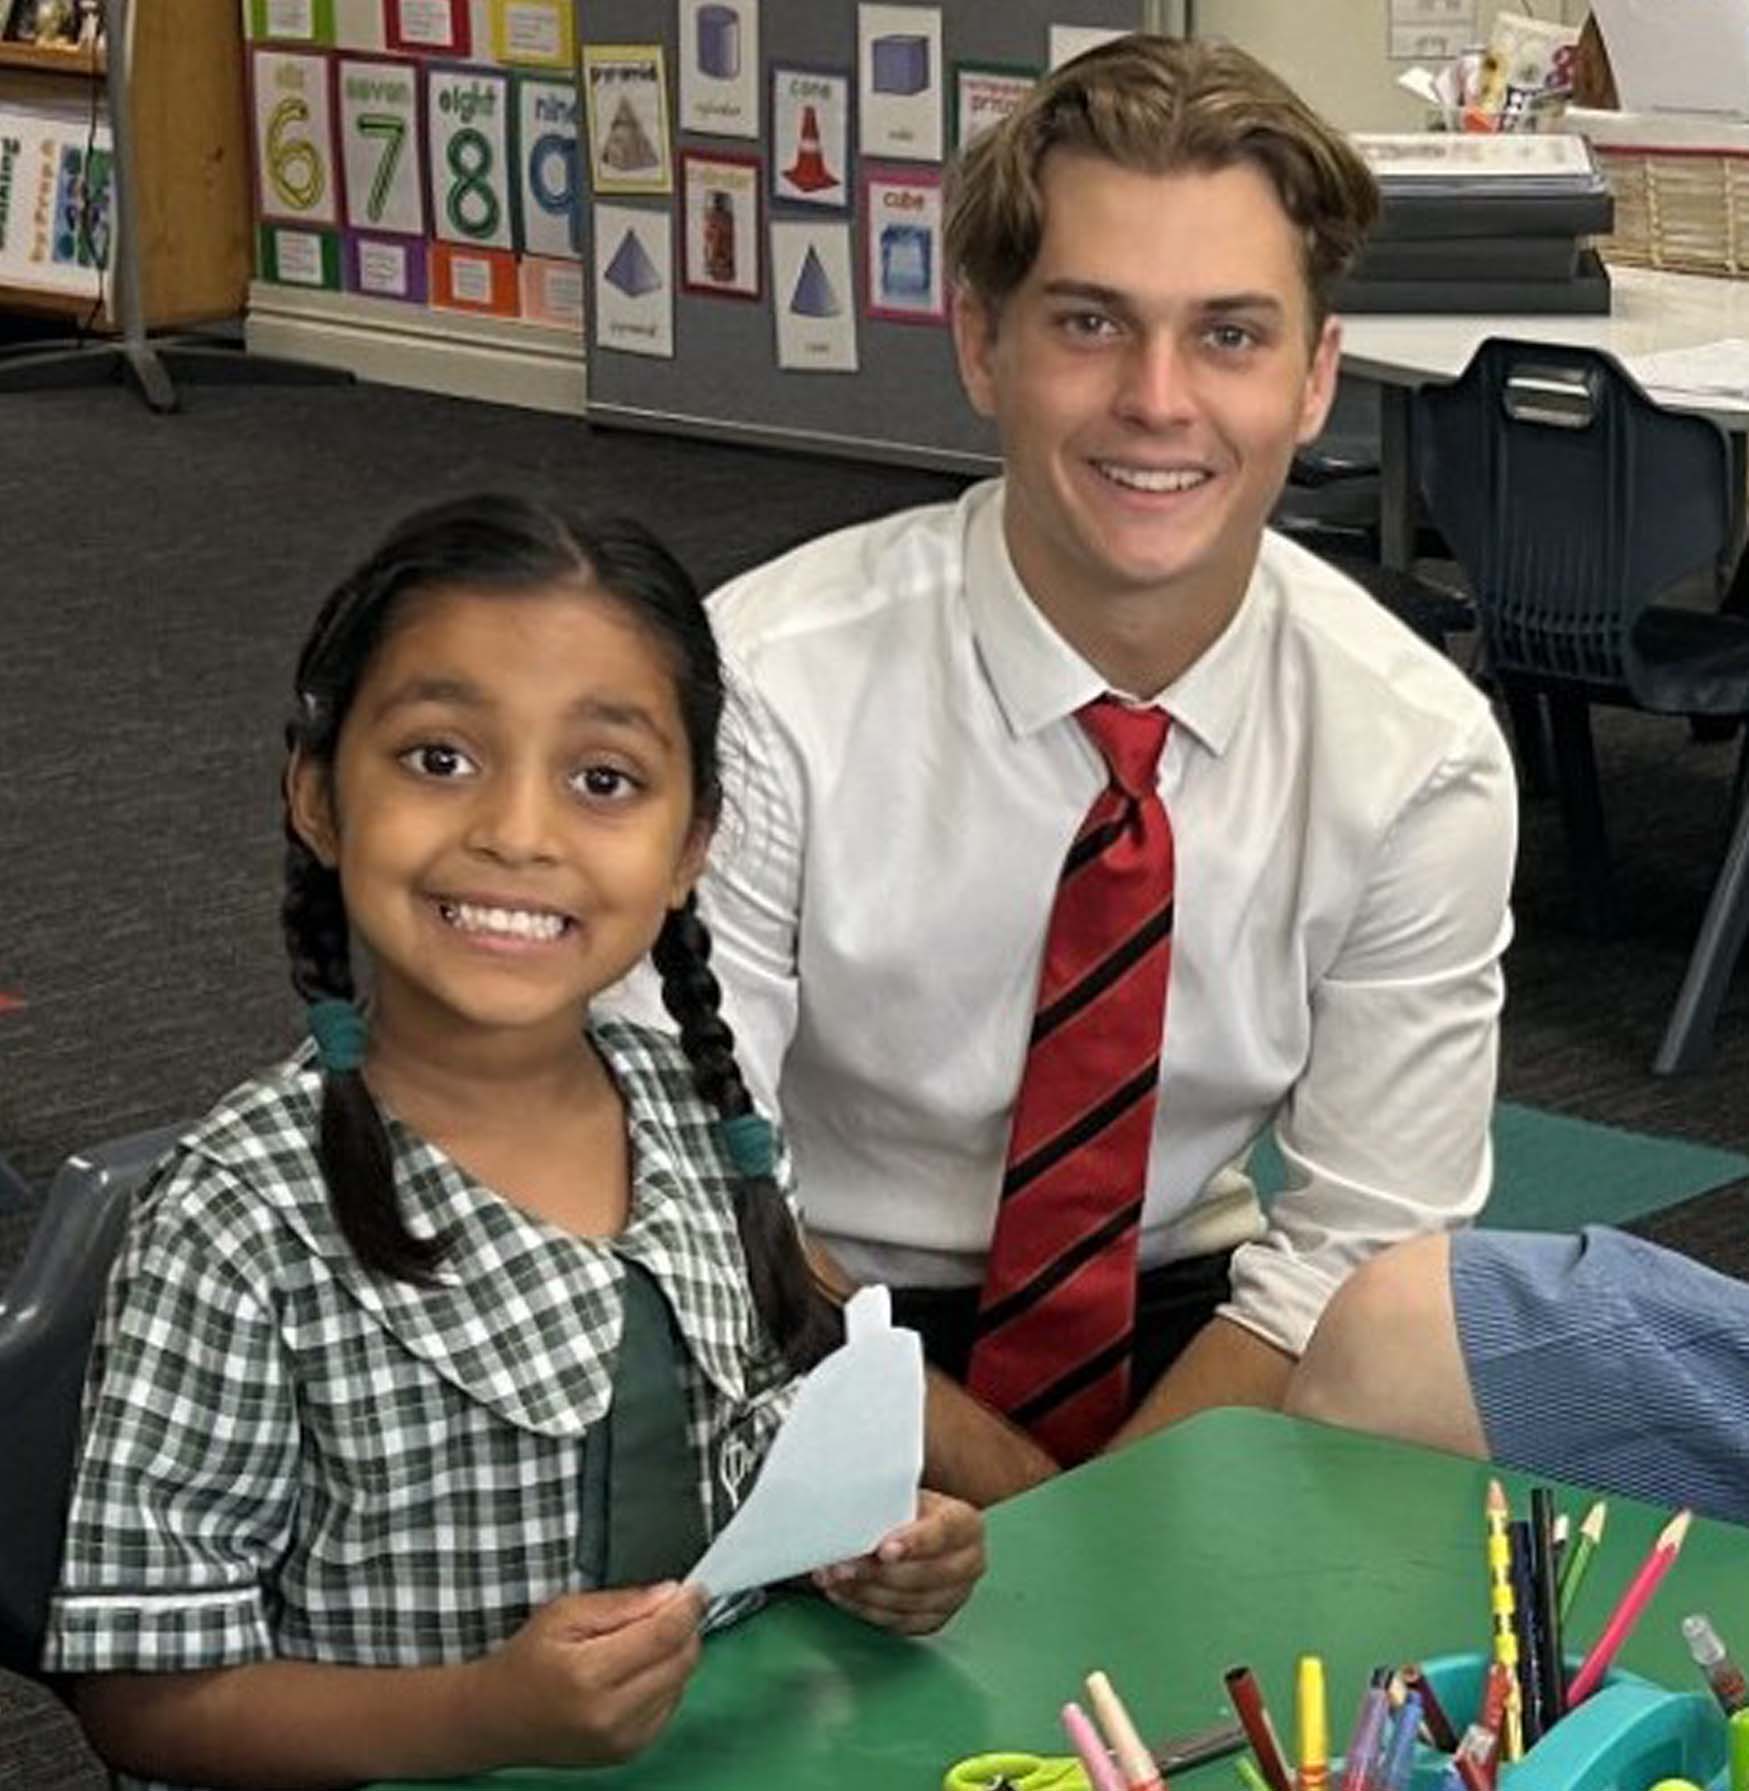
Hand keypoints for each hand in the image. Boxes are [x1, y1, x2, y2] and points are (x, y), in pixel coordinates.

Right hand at [474, 1581, 705, 1766]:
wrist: (496, 1719)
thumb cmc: (527, 1660)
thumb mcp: (565, 1612)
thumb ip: (622, 1603)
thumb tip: (669, 1594)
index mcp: (590, 1673)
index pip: (664, 1635)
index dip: (687, 1607)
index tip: (695, 1588)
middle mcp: (610, 1714)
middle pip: (681, 1662)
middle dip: (685, 1628)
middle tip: (670, 1607)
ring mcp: (621, 1740)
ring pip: (681, 1684)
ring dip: (675, 1655)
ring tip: (642, 1641)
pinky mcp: (627, 1753)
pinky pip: (669, 1707)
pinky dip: (665, 1682)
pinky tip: (638, 1671)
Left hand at [812, 1490, 985, 1635]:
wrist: (919, 1529)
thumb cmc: (908, 1508)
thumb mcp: (904, 1493)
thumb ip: (887, 1501)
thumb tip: (847, 1505)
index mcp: (966, 1524)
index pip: (943, 1533)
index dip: (913, 1543)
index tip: (882, 1550)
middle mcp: (969, 1563)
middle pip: (924, 1576)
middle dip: (876, 1574)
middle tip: (840, 1567)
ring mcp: (955, 1597)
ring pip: (908, 1604)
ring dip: (864, 1594)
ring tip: (832, 1579)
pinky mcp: (934, 1619)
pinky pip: (898, 1622)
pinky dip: (866, 1610)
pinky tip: (844, 1595)